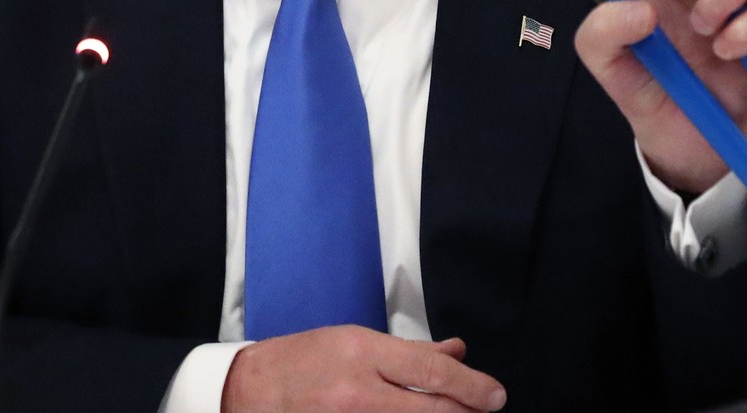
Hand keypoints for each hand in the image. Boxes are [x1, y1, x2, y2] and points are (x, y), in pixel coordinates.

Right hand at [222, 326, 505, 412]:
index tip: (495, 395)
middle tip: (488, 408)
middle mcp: (358, 390)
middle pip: (430, 407)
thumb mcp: (356, 341)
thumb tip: (456, 352)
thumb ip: (409, 351)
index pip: (431, 371)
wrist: (252, 390)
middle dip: (467, 410)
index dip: (471, 386)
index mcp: (363, 353)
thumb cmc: (304, 360)